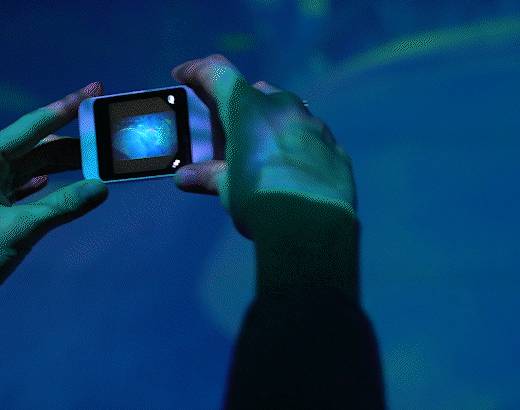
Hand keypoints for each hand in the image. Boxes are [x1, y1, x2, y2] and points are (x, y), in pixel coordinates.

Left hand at [0, 82, 108, 326]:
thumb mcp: (23, 228)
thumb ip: (63, 206)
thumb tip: (100, 188)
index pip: (32, 126)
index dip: (65, 109)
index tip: (93, 92)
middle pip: (35, 147)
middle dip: (70, 143)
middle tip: (104, 136)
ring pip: (31, 169)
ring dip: (61, 167)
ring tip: (93, 161)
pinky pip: (23, 189)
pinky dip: (43, 186)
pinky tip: (57, 182)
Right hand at [172, 54, 356, 240]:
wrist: (311, 229)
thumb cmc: (261, 203)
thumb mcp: (228, 189)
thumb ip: (208, 176)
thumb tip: (186, 177)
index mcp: (249, 110)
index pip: (217, 73)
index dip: (197, 71)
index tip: (184, 75)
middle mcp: (283, 109)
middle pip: (256, 93)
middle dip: (240, 106)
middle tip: (229, 131)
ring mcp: (313, 126)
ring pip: (288, 113)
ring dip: (272, 126)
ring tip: (261, 154)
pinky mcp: (334, 149)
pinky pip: (311, 138)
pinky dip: (297, 146)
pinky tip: (291, 170)